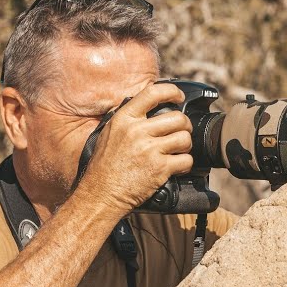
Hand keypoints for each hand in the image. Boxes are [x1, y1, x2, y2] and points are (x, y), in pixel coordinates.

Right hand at [76, 82, 193, 214]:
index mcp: (124, 119)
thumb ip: (127, 119)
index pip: (153, 92)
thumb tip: (146, 107)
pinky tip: (176, 167)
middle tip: (180, 132)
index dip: (172, 92)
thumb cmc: (103, 166)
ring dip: (185, 146)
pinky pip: (186, 160)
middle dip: (184, 126)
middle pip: (178, 118)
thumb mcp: (109, 133)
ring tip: (178, 151)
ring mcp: (149, 150)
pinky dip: (185, 164)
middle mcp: (137, 131)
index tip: (179, 97)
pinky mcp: (159, 168)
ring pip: (184, 138)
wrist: (100, 194)